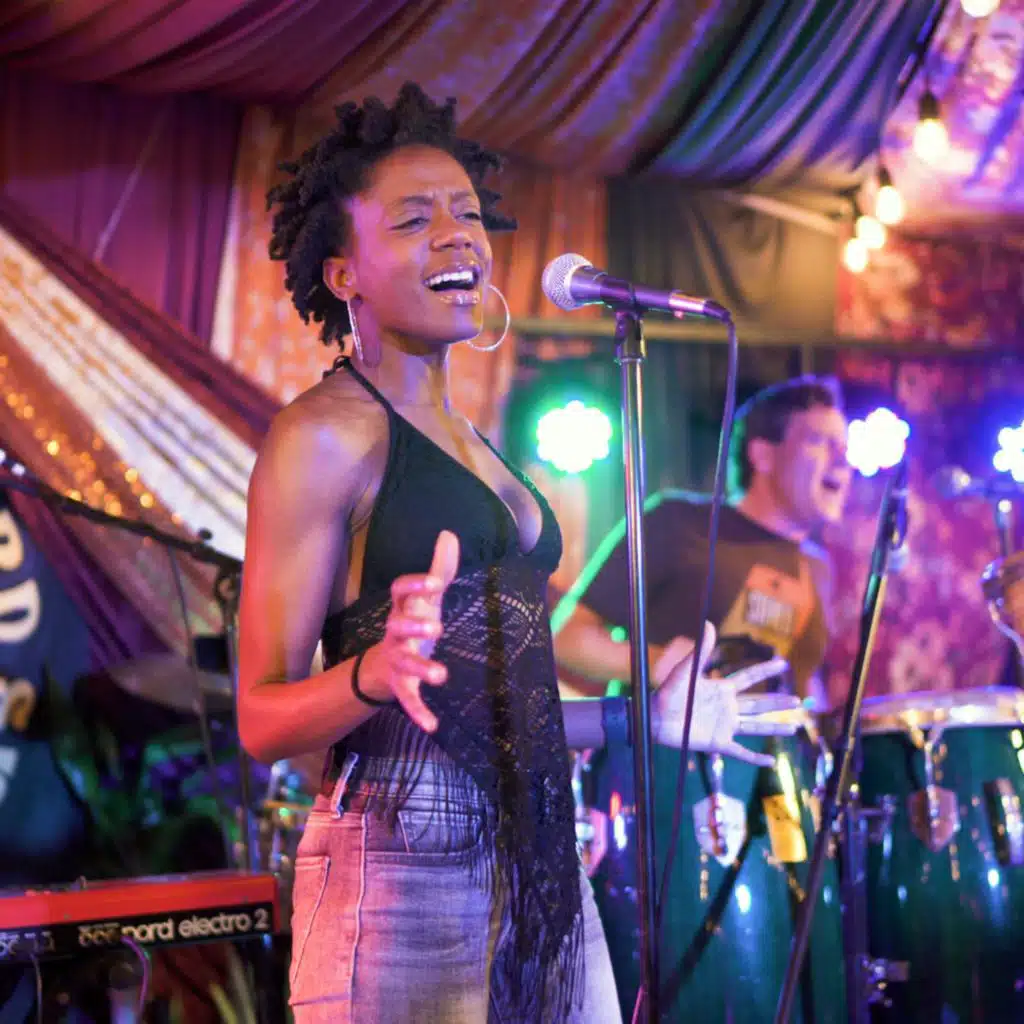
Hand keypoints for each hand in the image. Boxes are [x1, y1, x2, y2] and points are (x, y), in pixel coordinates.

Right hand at [360, 531, 459, 732]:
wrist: (382, 668)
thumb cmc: (412, 625)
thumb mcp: (427, 598)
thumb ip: (440, 568)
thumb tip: (449, 533)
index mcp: (403, 610)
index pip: (399, 591)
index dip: (413, 585)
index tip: (434, 582)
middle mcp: (395, 634)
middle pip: (397, 627)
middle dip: (415, 627)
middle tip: (437, 628)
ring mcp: (396, 661)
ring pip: (404, 664)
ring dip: (421, 670)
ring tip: (441, 676)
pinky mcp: (401, 687)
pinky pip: (408, 700)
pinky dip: (419, 713)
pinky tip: (433, 725)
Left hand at [651, 623, 787, 767]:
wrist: (655, 718)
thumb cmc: (667, 693)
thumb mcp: (686, 671)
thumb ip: (700, 651)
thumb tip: (708, 623)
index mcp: (721, 689)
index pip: (749, 678)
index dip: (765, 670)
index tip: (782, 664)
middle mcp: (727, 707)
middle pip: (759, 704)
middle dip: (778, 703)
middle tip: (798, 700)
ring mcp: (724, 726)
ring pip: (755, 727)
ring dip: (775, 728)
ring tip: (794, 727)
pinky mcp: (718, 743)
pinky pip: (740, 752)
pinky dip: (755, 759)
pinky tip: (770, 762)